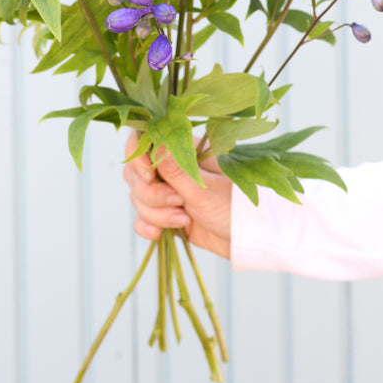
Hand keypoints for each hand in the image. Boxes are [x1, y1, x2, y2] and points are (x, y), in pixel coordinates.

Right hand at [123, 131, 231, 258]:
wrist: (246, 240)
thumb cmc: (234, 207)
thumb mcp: (205, 188)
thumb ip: (176, 169)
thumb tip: (154, 142)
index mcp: (184, 150)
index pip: (144, 142)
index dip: (139, 159)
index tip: (149, 177)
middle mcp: (171, 168)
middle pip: (135, 173)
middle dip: (151, 193)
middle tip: (178, 202)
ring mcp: (167, 191)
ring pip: (138, 197)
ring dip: (155, 212)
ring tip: (183, 219)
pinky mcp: (165, 213)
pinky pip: (141, 217)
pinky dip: (146, 226)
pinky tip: (158, 234)